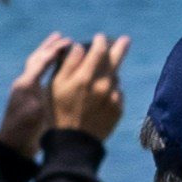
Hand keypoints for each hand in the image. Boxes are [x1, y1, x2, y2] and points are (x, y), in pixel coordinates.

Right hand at [12, 32, 129, 146]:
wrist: (73, 144)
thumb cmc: (58, 113)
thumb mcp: (55, 87)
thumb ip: (68, 64)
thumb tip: (80, 47)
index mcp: (85, 77)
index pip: (99, 50)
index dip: (101, 41)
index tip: (100, 37)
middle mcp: (103, 85)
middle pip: (116, 60)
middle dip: (120, 47)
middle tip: (126, 40)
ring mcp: (113, 98)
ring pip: (116, 77)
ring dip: (112, 72)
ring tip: (101, 76)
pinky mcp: (118, 109)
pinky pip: (117, 93)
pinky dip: (112, 90)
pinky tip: (102, 96)